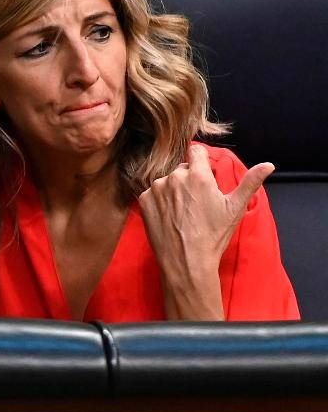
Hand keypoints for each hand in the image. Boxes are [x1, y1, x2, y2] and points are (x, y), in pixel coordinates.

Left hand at [137, 144, 273, 319]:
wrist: (186, 260)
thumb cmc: (213, 235)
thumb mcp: (235, 208)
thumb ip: (250, 182)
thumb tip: (268, 164)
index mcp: (198, 175)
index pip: (196, 151)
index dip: (202, 161)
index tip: (206, 174)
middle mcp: (174, 177)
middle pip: (183, 168)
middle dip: (190, 179)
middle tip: (197, 202)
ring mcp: (156, 188)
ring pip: (167, 181)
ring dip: (174, 190)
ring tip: (184, 212)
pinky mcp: (143, 200)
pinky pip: (152, 193)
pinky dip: (160, 201)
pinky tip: (170, 216)